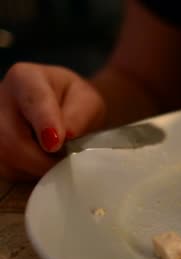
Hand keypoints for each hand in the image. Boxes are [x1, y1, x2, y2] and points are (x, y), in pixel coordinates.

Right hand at [0, 62, 105, 180]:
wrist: (63, 106)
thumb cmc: (75, 102)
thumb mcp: (88, 102)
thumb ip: (79, 116)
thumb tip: (66, 136)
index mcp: (26, 78)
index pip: (33, 102)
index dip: (45, 124)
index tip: (55, 144)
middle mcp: (1, 98)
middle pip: (11, 139)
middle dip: (41, 160)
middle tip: (65, 164)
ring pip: (6, 158)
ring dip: (35, 168)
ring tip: (56, 160)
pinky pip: (6, 169)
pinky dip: (27, 173)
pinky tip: (41, 164)